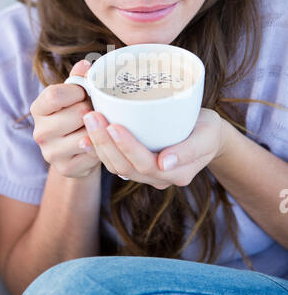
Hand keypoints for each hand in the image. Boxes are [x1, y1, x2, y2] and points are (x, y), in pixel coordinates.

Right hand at [30, 60, 101, 177]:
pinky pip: (93, 154)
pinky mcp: (65, 168)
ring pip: (86, 135)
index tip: (84, 94)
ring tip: (96, 128)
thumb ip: (79, 79)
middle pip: (77, 114)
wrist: (79, 151)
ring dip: (97, 130)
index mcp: (38, 108)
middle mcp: (40, 131)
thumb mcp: (75, 95)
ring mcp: (50, 153)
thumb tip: (85, 64)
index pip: (55, 95)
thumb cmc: (77, 116)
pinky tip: (98, 144)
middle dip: (92, 111)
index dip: (77, 92)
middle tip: (94, 113)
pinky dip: (100, 148)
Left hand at [83, 106, 228, 188]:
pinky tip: (86, 134)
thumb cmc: (208, 130)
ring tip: (89, 118)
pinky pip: (114, 161)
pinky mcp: (137, 164)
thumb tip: (165, 163)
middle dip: (105, 142)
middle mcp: (158, 178)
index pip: (146, 164)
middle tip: (92, 116)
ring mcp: (146, 173)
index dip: (128, 147)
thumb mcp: (208, 136)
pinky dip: (98, 149)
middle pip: (125, 166)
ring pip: (115, 166)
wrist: (207, 135)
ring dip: (99, 144)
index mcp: (177, 173)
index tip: (114, 125)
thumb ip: (190, 150)